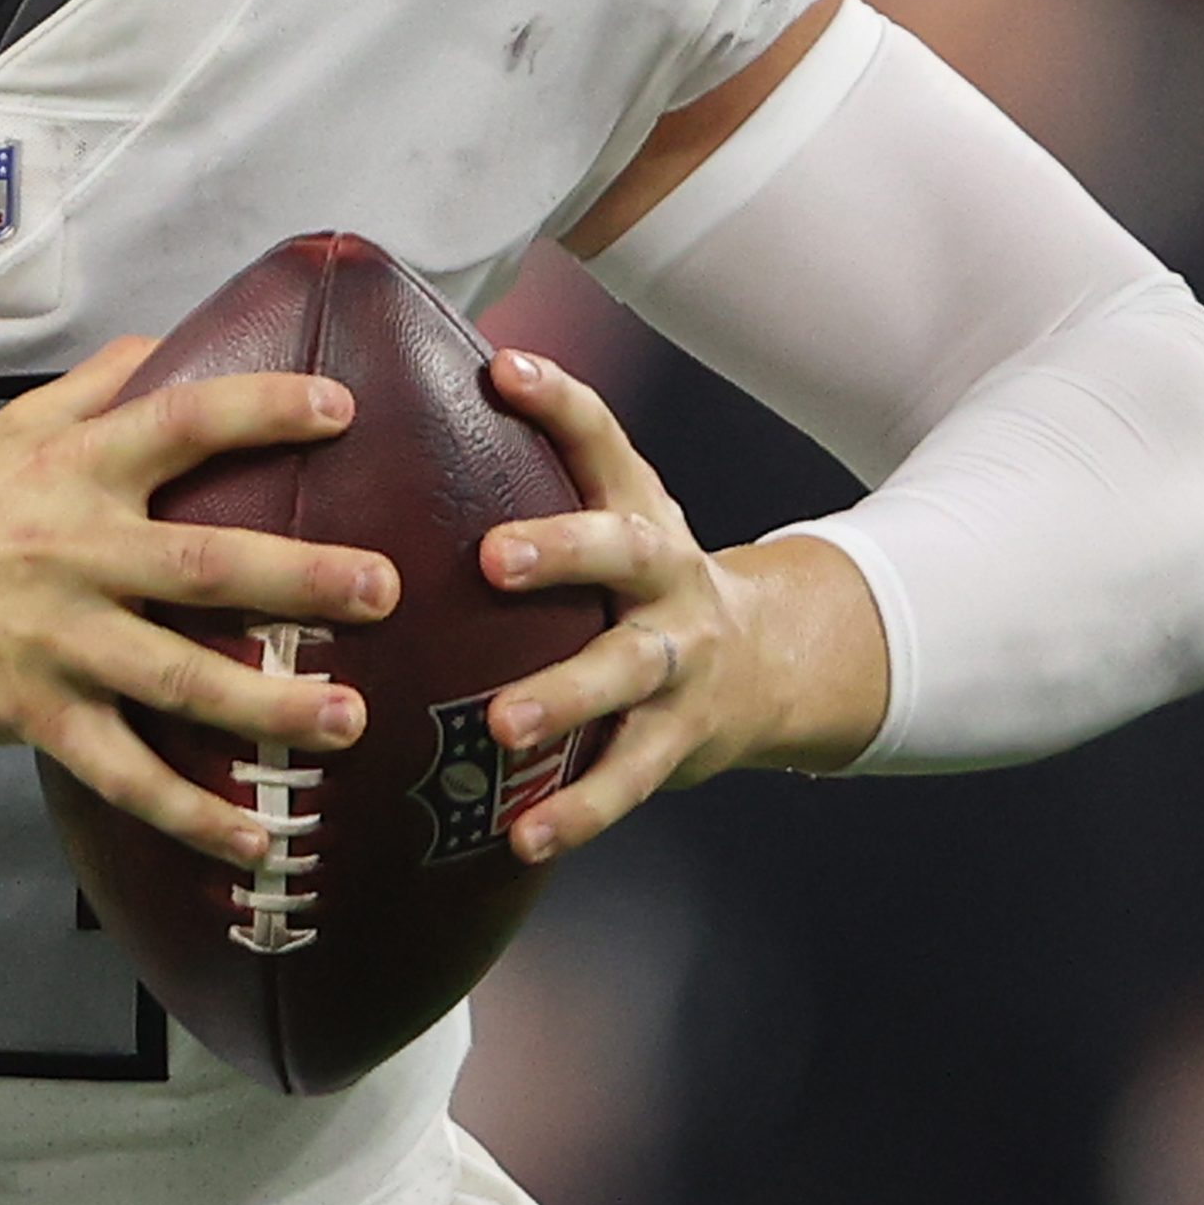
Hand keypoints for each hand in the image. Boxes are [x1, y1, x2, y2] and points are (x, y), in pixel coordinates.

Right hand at [0, 334, 402, 870]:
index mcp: (69, 471)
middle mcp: (70, 550)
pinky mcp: (36, 713)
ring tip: (347, 719)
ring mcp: (55, 639)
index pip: (176, 423)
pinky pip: (126, 774)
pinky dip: (191, 815)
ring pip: (177, 678)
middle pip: (201, 564)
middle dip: (299, 578)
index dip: (257, 410)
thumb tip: (165, 344)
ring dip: (268, 703)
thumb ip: (91, 392)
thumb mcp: (4, 433)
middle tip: (384, 589)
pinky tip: (257, 841)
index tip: (341, 411)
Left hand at [475, 346, 877, 857]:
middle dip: (561, 551)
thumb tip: (432, 381)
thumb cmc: (642, 575)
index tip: (503, 367)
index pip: (604, 442)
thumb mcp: (613, 510)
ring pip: (626, 678)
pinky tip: (522, 838)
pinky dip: (579, 813)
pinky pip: (627, 779)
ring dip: (565, 699)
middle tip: (490, 558)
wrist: (770, 664)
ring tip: (502, 726)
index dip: (560, 400)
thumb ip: (536, 461)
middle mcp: (667, 580)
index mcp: (641, 514)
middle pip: (622, 554)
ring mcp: (679, 664)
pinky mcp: (678, 741)